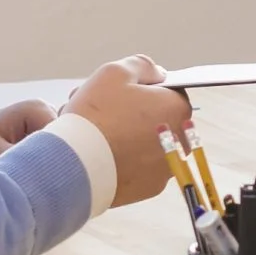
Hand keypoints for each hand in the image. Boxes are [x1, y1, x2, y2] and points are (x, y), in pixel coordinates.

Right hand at [64, 55, 193, 207]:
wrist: (76, 165)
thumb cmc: (96, 115)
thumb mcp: (115, 72)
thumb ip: (142, 66)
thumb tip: (158, 74)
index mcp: (177, 109)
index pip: (168, 93)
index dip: (143, 91)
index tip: (120, 94)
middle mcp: (180, 141)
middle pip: (156, 119)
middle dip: (131, 114)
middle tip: (101, 112)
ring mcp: (166, 168)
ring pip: (146, 144)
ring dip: (126, 136)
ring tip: (94, 133)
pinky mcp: (149, 188)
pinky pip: (138, 167)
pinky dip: (124, 160)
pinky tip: (101, 154)